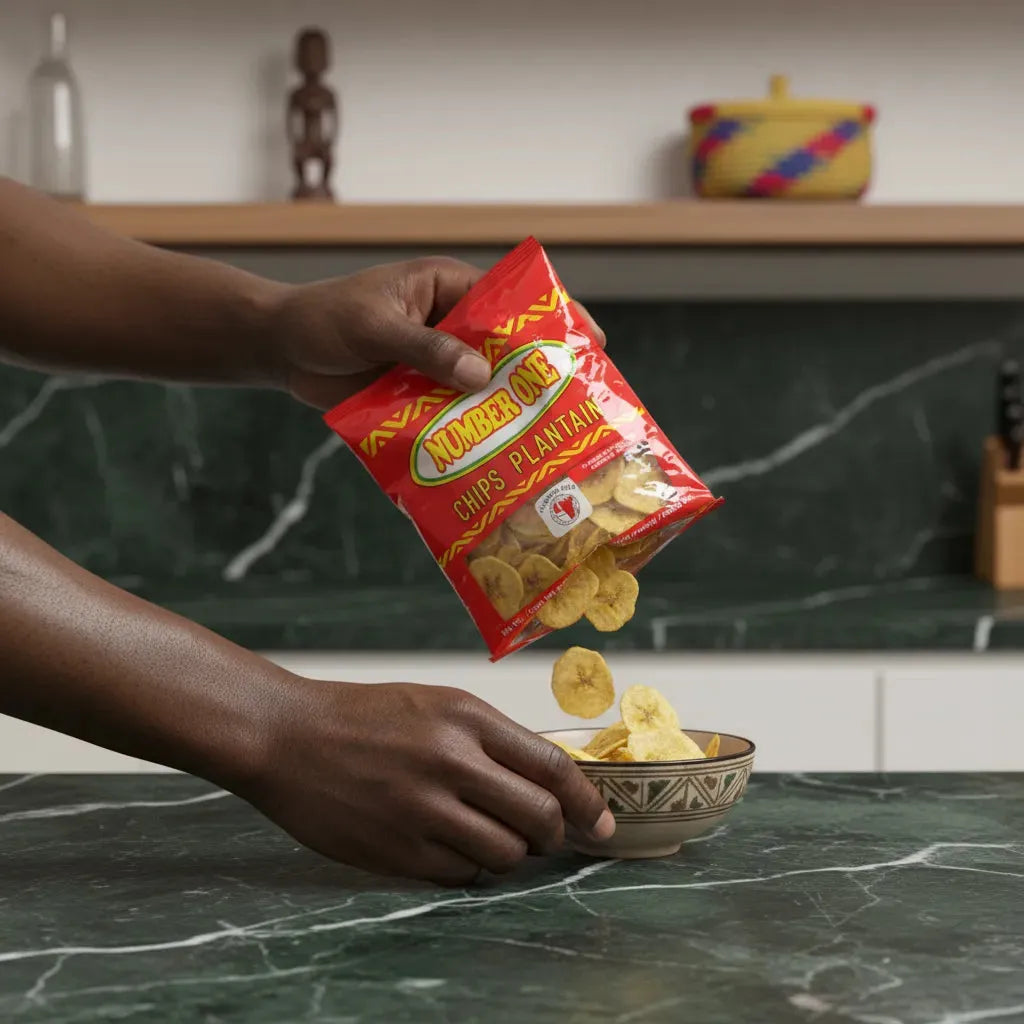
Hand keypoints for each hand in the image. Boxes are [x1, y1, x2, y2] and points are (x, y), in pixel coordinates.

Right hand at [241, 676, 614, 884]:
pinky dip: (470, 868)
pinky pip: (461, 875)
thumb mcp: (435, 704)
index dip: (587, 800)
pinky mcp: (397, 851)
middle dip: (556, 835)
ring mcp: (422, 810)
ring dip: (512, 854)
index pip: (551, 767)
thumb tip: (548, 782)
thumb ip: (491, 739)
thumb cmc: (364, 717)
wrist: (287, 737)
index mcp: (465, 717)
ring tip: (492, 837)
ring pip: (506, 854)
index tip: (601, 822)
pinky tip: (452, 847)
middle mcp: (450, 762)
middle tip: (549, 836)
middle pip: (540, 817)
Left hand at [266, 256, 605, 409]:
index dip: (552, 319)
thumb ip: (426, 347)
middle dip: (537, 375)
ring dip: (505, 412)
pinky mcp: (421, 398)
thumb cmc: (324, 320)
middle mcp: (450, 328)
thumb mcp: (375, 325)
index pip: (510, 300)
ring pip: (483, 388)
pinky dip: (470, 435)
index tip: (590, 342)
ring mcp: (438, 366)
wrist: (282, 351)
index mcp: (447, 291)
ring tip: (543, 439)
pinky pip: (454, 416)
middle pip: (506, 350)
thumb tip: (482, 376)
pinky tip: (493, 458)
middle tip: (575, 404)